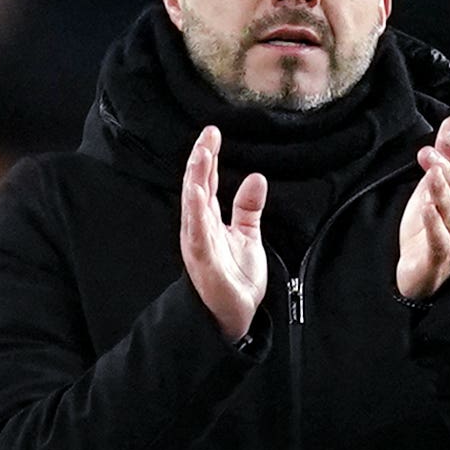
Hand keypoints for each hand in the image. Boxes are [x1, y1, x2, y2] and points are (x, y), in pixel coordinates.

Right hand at [177, 125, 269, 338]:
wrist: (234, 315)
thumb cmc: (236, 278)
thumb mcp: (247, 236)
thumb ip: (247, 208)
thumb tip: (255, 177)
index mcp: (208, 221)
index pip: (207, 182)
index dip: (209, 158)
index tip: (213, 133)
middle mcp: (199, 228)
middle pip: (197, 187)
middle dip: (200, 160)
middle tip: (208, 134)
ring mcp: (199, 243)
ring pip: (193, 205)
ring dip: (196, 178)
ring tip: (202, 154)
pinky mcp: (203, 261)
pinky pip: (197, 233)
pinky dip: (195, 212)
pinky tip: (196, 192)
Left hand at [397, 114, 449, 300]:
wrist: (420, 277)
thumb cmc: (428, 232)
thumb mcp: (433, 189)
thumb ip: (444, 156)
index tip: (449, 133)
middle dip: (448, 167)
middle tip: (430, 151)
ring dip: (442, 189)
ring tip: (431, 170)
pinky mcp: (437, 259)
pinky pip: (439, 239)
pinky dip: (434, 222)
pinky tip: (426, 206)